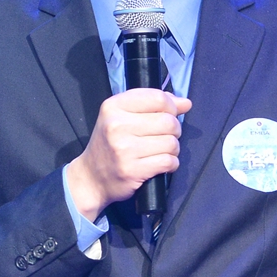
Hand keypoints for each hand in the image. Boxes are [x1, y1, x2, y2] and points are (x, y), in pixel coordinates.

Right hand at [64, 88, 192, 221]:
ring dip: (172, 149)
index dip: (172, 106)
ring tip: (160, 151)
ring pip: (171, 142)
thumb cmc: (109, 144)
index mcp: (113, 106)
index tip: (170, 114)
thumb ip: (152, 105)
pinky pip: (168, 162)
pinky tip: (160, 163)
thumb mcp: (121, 116)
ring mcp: (123, 149)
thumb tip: (185, 103)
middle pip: (168, 121)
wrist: (91, 178)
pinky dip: (171, 164)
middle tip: (164, 136)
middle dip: (174, 130)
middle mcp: (116, 125)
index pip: (158, 98)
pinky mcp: (132, 170)